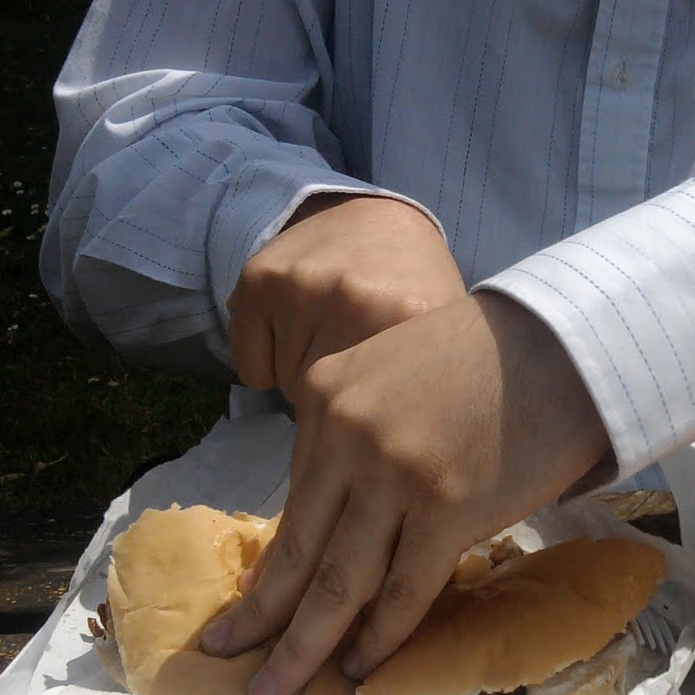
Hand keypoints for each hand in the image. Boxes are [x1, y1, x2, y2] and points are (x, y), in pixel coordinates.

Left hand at [201, 291, 610, 694]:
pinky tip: (358, 669)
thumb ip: (355, 430)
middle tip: (222, 657)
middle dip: (258, 617)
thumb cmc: (489, 356)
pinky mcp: (448, 511)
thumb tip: (338, 515)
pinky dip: (379, 637)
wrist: (564, 341)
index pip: (293, 501)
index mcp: (324, 396)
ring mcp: (395, 476)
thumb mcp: (392, 371)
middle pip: (298, 549)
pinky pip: (403, 591)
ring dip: (303, 646)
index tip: (247, 604)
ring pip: (337, 583)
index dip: (268, 564)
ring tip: (272, 691)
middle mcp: (347, 436)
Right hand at [227, 193, 465, 397]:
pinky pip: (251, 370)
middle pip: (326, 403)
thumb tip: (402, 476)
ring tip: (334, 337)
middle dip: (341, 397)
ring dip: (305, 378)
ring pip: (288, 387)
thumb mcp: (442, 338)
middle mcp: (354, 299)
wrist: (379, 218)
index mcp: (407, 318)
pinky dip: (267, 365)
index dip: (378, 419)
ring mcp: (303, 285)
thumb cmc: (417, 289)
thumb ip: (429, 396)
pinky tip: (298, 330)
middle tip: (362, 357)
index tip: (388, 403)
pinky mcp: (260, 279)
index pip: (373, 418)